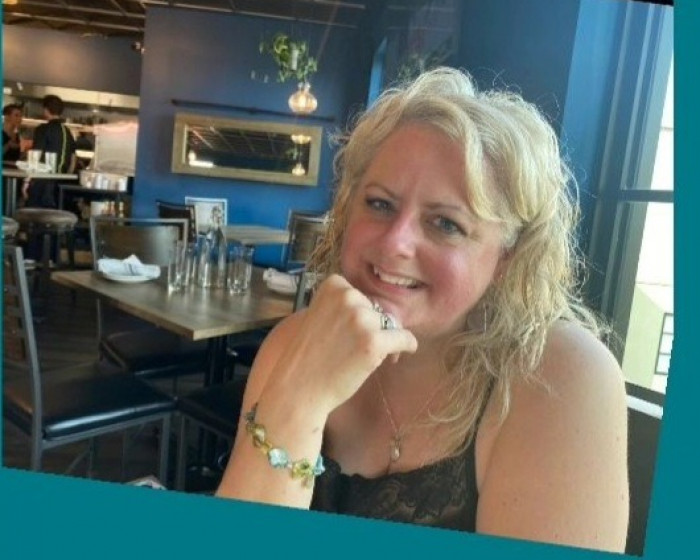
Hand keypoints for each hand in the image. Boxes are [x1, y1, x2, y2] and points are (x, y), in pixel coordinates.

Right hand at [264, 274, 417, 414]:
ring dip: (384, 339)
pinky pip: (404, 339)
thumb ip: (337, 306)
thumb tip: (366, 308)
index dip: (357, 313)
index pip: (358, 296)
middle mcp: (348, 297)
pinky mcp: (374, 343)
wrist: (296, 388)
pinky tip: (403, 353)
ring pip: (389, 325)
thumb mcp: (314, 316)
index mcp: (333, 286)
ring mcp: (362, 320)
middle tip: (357, 347)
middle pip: (375, 309)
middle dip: (371, 327)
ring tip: (367, 357)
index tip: (350, 330)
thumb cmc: (303, 356)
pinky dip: (406, 346)